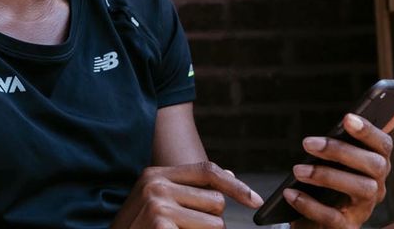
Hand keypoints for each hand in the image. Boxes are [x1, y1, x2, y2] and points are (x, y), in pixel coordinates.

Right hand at [110, 161, 263, 227]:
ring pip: (216, 223)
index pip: (206, 170)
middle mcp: (156, 184)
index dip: (235, 185)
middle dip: (212, 221)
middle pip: (215, 201)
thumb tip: (230, 175)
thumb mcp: (157, 202)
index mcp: (155, 174)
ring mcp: (158, 204)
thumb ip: (189, 188)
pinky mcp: (161, 224)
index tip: (255, 201)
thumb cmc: (138, 227)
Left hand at [287, 101, 393, 228]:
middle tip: (308, 143)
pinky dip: (310, 205)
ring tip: (298, 169)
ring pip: (360, 189)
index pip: (383, 145)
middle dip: (342, 151)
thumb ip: (362, 134)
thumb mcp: (344, 157)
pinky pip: (333, 218)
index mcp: (376, 166)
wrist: (317, 222)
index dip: (368, 131)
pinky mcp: (346, 228)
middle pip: (375, 166)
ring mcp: (363, 209)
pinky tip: (291, 193)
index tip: (347, 117)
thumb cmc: (331, 183)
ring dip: (327, 176)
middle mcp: (376, 187)